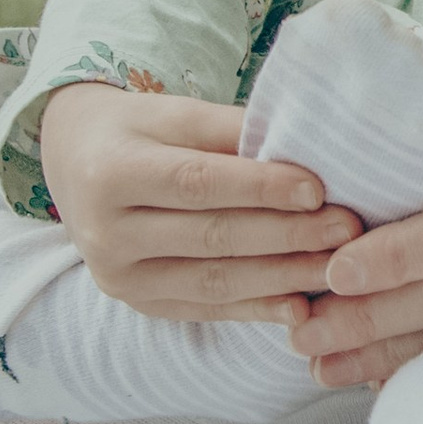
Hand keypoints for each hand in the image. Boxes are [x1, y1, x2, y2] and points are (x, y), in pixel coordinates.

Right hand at [37, 81, 362, 319]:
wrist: (75, 164)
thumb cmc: (139, 130)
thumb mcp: (175, 114)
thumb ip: (233, 130)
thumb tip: (309, 146)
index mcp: (112, 172)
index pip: (197, 183)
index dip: (260, 189)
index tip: (318, 189)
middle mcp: (106, 233)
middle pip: (212, 237)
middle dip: (288, 235)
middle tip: (348, 228)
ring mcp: (120, 278)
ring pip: (214, 281)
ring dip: (284, 277)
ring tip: (338, 266)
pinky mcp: (141, 304)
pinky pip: (208, 309)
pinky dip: (258, 309)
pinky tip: (302, 305)